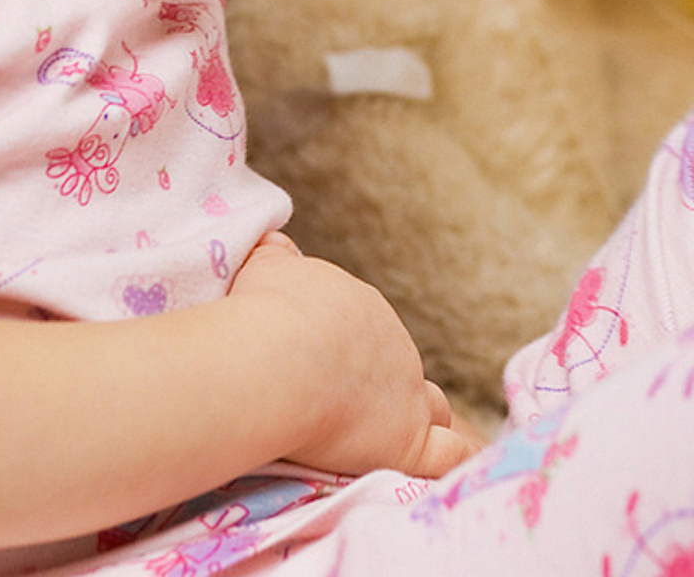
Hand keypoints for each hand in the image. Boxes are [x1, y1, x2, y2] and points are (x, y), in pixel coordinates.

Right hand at [229, 233, 474, 478]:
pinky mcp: (410, 440)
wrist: (276, 358)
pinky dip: (448, 458)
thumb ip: (274, 254)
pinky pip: (448, 453)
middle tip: (336, 403)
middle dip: (376, 383)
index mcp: (360, 305)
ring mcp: (407, 392)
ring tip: (390, 434)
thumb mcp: (264, 267)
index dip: (341, 348)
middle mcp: (393, 344)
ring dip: (420, 417)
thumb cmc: (264, 312)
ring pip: (433, 405)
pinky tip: (440, 469)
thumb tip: (278, 243)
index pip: (362, 327)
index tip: (311, 364)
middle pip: (396, 364)